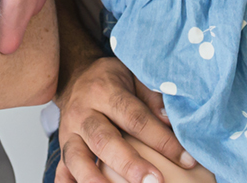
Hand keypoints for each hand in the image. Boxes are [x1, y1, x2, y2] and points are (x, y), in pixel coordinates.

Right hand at [55, 57, 193, 182]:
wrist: (76, 76)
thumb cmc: (111, 79)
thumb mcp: (133, 75)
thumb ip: (152, 96)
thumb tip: (172, 122)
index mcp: (104, 91)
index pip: (135, 118)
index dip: (161, 139)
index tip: (185, 159)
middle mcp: (83, 113)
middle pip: (104, 140)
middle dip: (129, 164)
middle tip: (153, 182)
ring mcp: (68, 133)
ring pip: (77, 158)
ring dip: (94, 179)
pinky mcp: (62, 148)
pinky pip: (61, 170)